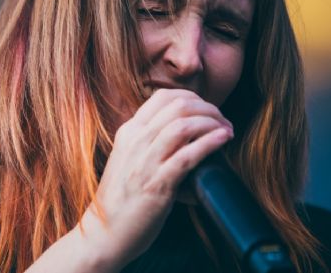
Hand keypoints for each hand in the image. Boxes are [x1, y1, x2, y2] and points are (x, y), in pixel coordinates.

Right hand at [80, 89, 233, 268]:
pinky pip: (188, 155)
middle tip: (223, 121)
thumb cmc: (121, 200)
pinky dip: (210, 143)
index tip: (208, 111)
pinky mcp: (157, 184)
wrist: (103, 233)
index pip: (163, 97)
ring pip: (184, 125)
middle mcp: (135, 141)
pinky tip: (223, 139)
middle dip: (208, 108)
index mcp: (129, 132)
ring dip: (213, 123)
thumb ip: (149, 144)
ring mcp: (145, 162)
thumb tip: (184, 136)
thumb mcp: (129, 160)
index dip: (193, 98)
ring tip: (227, 130)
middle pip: (178, 106)